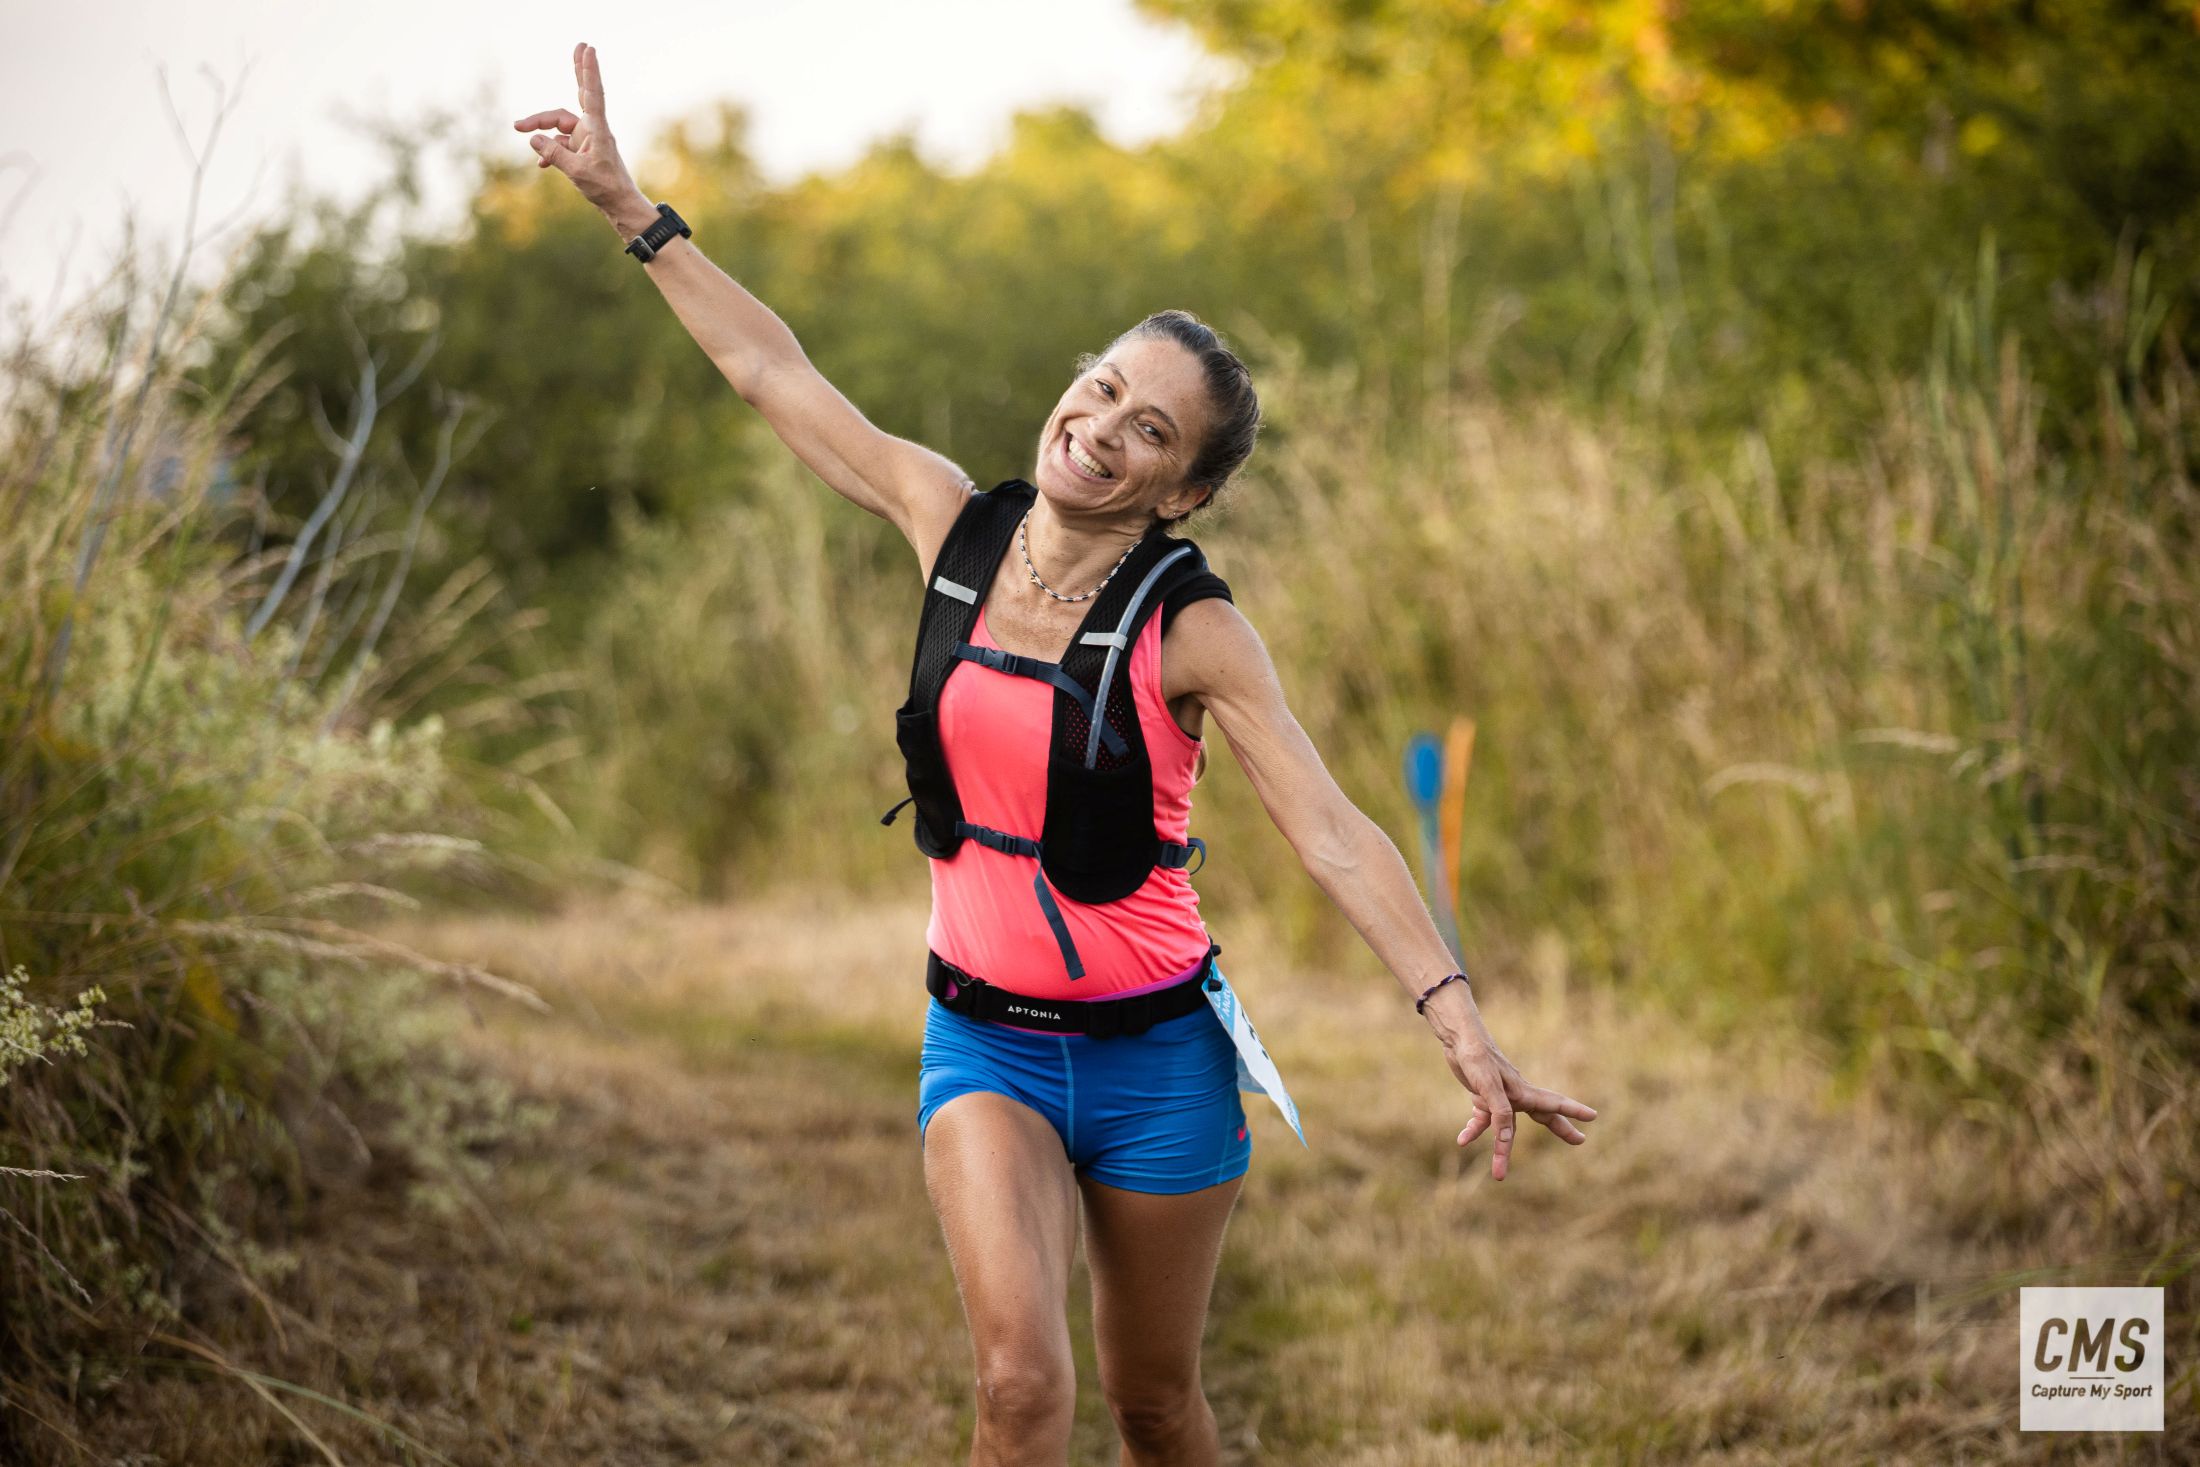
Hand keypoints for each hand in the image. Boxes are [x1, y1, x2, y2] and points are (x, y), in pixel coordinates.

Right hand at [513, 42, 648, 229]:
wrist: (619, 206)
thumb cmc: (604, 188)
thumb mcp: (576, 172)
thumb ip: (554, 154)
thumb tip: (533, 139)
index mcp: (596, 129)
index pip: (591, 94)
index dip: (588, 71)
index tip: (588, 50)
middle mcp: (592, 129)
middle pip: (581, 94)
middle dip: (578, 71)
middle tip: (579, 45)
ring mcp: (587, 139)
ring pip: (560, 124)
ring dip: (540, 127)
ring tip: (518, 128)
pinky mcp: (582, 150)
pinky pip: (560, 144)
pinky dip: (549, 150)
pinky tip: (540, 163)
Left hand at [1437, 1007, 1596, 1180]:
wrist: (1457, 1038)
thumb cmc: (1476, 1058)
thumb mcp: (1488, 1087)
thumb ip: (1500, 1113)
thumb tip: (1507, 1140)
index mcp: (1522, 1092)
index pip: (1553, 1104)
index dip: (1573, 1111)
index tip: (1593, 1116)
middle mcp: (1515, 1095)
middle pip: (1542, 1116)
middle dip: (1561, 1129)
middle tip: (1580, 1140)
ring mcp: (1500, 1097)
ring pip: (1506, 1128)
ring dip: (1502, 1150)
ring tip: (1500, 1175)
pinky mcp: (1482, 1096)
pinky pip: (1482, 1120)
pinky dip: (1474, 1130)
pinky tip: (1463, 1140)